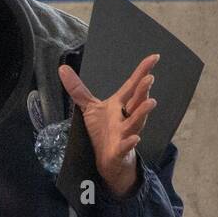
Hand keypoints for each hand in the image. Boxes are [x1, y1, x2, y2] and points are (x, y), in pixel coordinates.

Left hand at [58, 54, 159, 197]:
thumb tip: (63, 68)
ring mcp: (124, 133)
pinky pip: (126, 146)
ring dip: (143, 113)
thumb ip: (78, 89)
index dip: (142, 71)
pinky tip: (135, 138)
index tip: (154, 57)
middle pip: (136, 102)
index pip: (132, 85)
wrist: (107, 159)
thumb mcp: (89, 108)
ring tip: (151, 102)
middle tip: (149, 78)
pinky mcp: (120, 150)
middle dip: (143, 90)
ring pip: (136, 122)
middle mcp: (125, 117)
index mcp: (119, 105)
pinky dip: (130, 142)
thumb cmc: (102, 132)